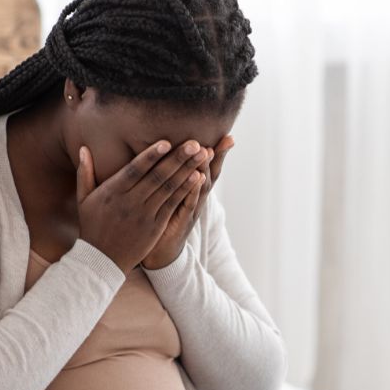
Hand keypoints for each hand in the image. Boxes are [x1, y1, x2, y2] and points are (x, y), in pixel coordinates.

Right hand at [75, 139, 203, 272]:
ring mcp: (145, 215)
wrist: (102, 260)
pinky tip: (198, 177)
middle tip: (195, 143)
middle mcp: (130, 202)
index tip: (166, 142)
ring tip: (202, 154)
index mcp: (113, 192)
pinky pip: (173, 205)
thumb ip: (85, 172)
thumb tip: (83, 148)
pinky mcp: (156, 226)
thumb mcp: (84, 199)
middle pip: (157, 177)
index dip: (151, 156)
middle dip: (177, 159)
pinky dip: (186, 190)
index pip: (134, 170)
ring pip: (169, 189)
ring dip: (187, 170)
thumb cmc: (92, 226)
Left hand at [141, 134, 234, 269]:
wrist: (160, 253)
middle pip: (210, 175)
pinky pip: (189, 203)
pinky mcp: (182, 220)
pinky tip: (197, 178)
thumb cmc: (162, 220)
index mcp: (194, 191)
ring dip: (204, 168)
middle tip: (226, 140)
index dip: (218, 154)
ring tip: (208, 151)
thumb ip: (172, 176)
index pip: (208, 168)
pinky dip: (193, 190)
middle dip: (217, 157)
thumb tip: (172, 152)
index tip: (229, 137)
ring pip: (202, 187)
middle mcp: (197, 199)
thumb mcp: (169, 195)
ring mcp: (192, 210)